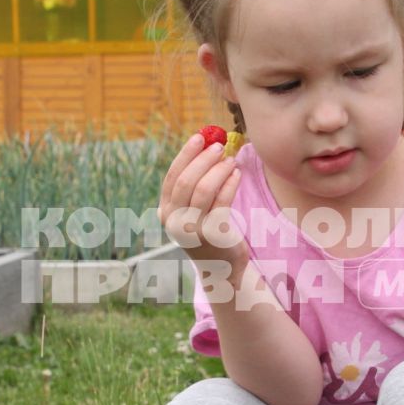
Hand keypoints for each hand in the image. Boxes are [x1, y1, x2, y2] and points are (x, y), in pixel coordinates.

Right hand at [158, 132, 246, 267]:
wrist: (221, 267)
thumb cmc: (208, 231)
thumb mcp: (192, 210)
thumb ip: (193, 184)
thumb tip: (205, 145)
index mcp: (166, 211)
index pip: (172, 177)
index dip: (185, 155)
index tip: (199, 137)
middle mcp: (174, 221)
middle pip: (186, 182)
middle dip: (203, 160)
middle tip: (219, 146)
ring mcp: (192, 230)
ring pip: (204, 190)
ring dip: (218, 170)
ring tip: (231, 160)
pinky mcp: (212, 234)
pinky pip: (222, 201)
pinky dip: (230, 184)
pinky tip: (237, 174)